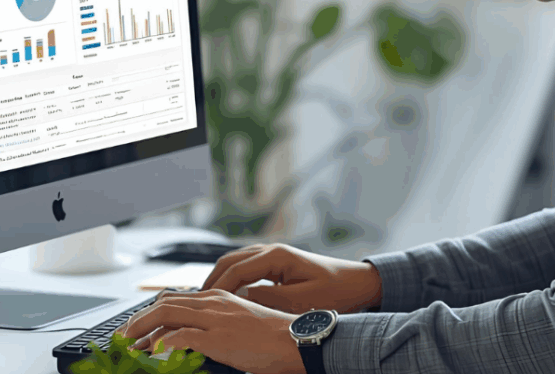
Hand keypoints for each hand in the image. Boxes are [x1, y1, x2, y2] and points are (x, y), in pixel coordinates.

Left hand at [113, 288, 304, 373]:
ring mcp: (214, 318)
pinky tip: (154, 354)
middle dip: (137, 321)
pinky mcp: (217, 337)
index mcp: (218, 297)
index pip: (174, 298)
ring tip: (128, 347)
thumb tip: (193, 339)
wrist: (295, 340)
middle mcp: (213, 302)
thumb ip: (216, 325)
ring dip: (141, 331)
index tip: (137, 328)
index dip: (150, 313)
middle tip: (122, 338)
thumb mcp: (240, 324)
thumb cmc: (272, 337)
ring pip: (165, 315)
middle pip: (163, 304)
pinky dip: (161, 344)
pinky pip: (179, 336)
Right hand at [199, 242, 382, 314]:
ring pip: (236, 262)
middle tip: (194, 302)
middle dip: (211, 280)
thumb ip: (268, 299)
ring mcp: (274, 255)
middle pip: (229, 261)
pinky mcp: (278, 264)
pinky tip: (228, 295)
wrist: (359, 283)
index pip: (235, 270)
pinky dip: (233, 278)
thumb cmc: (336, 291)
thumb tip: (238, 300)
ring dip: (220, 278)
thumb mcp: (300, 300)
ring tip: (205, 300)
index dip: (216, 288)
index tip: (201, 305)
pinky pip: (247, 267)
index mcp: (276, 256)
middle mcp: (272, 250)